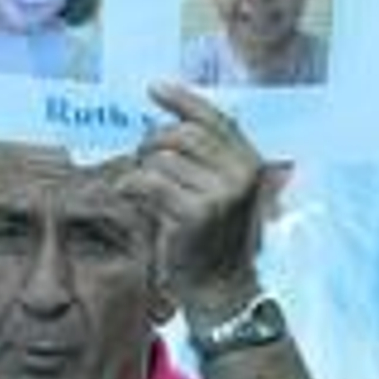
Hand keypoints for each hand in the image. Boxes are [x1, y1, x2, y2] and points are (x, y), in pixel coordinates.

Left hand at [120, 82, 265, 322]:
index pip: (215, 119)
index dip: (183, 100)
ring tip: (140, 187)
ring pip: (163, 158)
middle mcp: (240, 173)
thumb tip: (168, 115)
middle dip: (153, 142)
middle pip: (182, 134)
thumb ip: (207, 157)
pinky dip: (131, 184)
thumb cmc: (215, 238)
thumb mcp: (223, 190)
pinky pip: (150, 181)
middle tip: (142, 159)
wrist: (221, 288)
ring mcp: (220, 193)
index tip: (154, 89)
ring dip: (142, 168)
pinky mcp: (195, 213)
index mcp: (250, 162)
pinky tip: (127, 192)